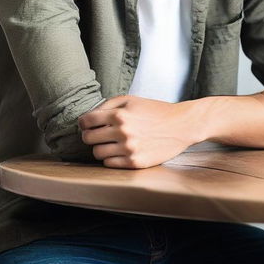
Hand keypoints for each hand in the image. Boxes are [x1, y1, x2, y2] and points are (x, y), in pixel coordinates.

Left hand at [78, 95, 195, 168]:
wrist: (180, 125)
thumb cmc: (154, 110)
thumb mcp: (131, 99)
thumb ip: (108, 105)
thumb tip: (89, 116)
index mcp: (120, 115)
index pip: (86, 121)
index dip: (83, 123)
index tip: (86, 124)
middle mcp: (122, 132)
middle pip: (88, 138)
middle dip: (89, 135)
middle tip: (97, 134)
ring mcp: (129, 149)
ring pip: (97, 153)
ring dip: (100, 147)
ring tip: (110, 143)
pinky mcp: (135, 162)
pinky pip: (109, 164)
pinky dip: (111, 158)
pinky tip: (119, 151)